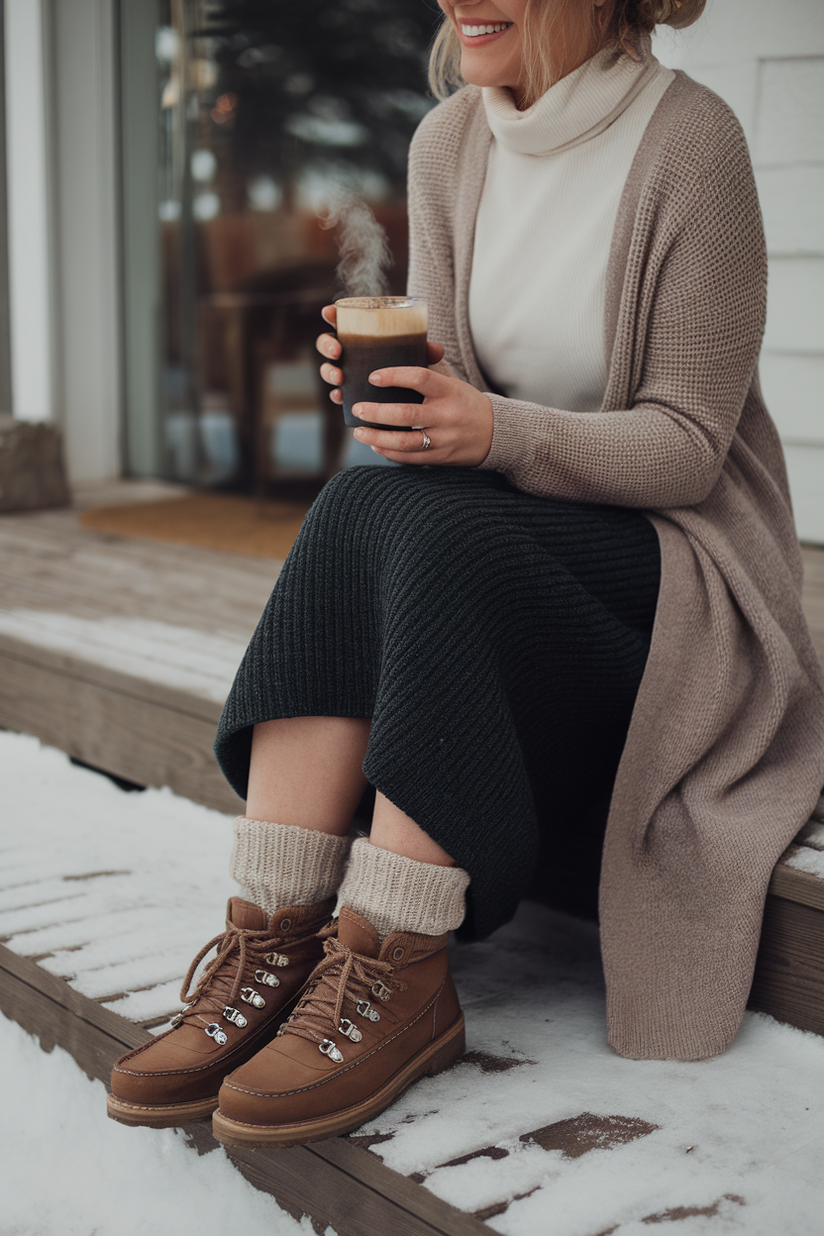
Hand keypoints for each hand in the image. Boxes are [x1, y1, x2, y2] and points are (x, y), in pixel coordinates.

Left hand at [315, 306, 492, 465]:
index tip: (373, 377)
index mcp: (449, 390)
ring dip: (378, 437)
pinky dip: (390, 452)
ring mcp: (444, 438)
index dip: (394, 376)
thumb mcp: (452, 381)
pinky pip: (411, 458)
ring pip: (405, 441)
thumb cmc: (465, 402)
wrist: (495, 433)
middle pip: (406, 414)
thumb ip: (429, 365)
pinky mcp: (441, 457)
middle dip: (376, 412)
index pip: (420, 378)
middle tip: (356, 408)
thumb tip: (406, 341)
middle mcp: (447, 415)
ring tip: (358, 431)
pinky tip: (375, 445)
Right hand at [316, 305, 445, 403]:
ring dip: (329, 371)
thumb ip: (424, 351)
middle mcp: (349, 353)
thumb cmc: (409, 367)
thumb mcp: (416, 357)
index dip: (332, 314)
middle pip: (328, 343)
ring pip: (328, 369)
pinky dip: (336, 395)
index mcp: (362, 336)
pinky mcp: (349, 393)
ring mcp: (346, 373)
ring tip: (340, 377)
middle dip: (327, 345)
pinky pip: (337, 394)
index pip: (342, 320)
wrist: (412, 397)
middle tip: (338, 350)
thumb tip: (437, 350)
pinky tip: (341, 396)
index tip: (329, 312)